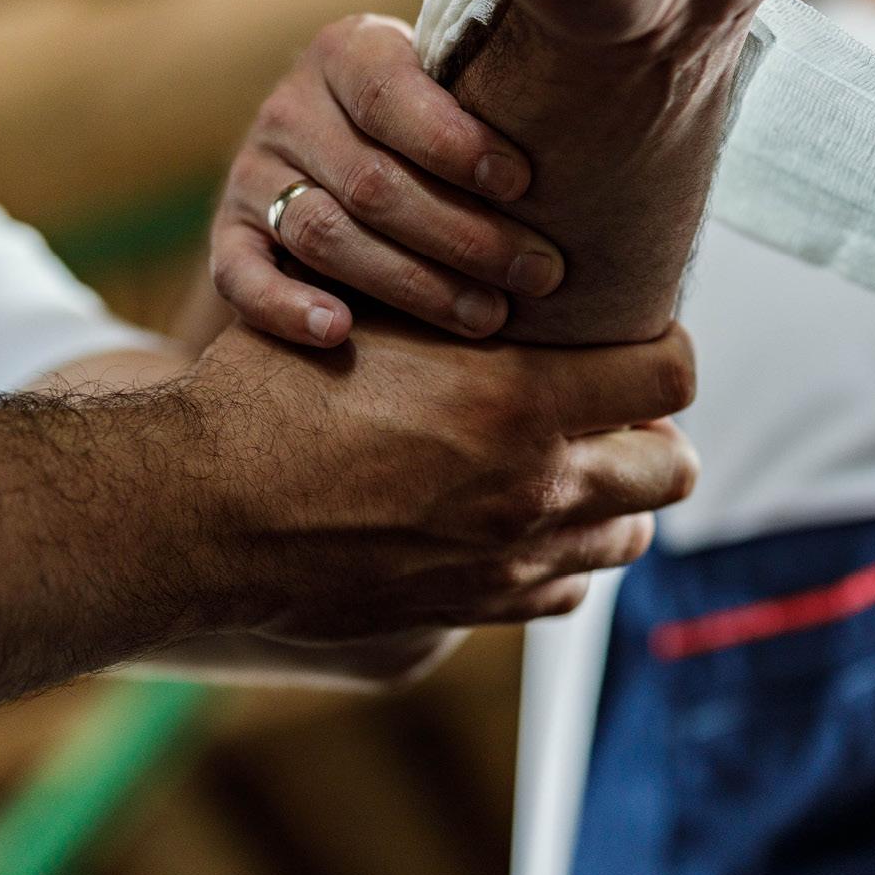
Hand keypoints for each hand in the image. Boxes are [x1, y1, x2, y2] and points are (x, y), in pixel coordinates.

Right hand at [173, 313, 696, 642]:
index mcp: (520, 400)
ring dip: (615, 495)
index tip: (636, 335)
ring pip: (628, 535)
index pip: (672, 373)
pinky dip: (563, 554)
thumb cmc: (273, 391)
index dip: (665, 347)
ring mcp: (508, 560)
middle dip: (653, 431)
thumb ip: (458, 297)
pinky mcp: (473, 608)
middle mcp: (534, 488)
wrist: (200, 512)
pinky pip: (565, 590)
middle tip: (606, 404)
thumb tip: (511, 266)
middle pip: (674, 467)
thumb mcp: (371, 309)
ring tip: (567, 461)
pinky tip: (522, 520)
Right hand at [211, 14, 565, 347]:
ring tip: (487, 318)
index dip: (455, 141)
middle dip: (463, 235)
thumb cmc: (435, 128)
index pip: (391, 92)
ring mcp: (252, 173)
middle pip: (372, 180)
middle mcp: (291, 106)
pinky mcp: (227, 235)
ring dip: (410, 284)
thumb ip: (496, 93)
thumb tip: (618, 113)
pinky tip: (338, 333)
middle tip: (541, 275)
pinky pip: (241, 275)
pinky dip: (285, 307)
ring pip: (324, 234)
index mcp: (349, 51)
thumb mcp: (453, 87)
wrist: (329, 157)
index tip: (523, 182)